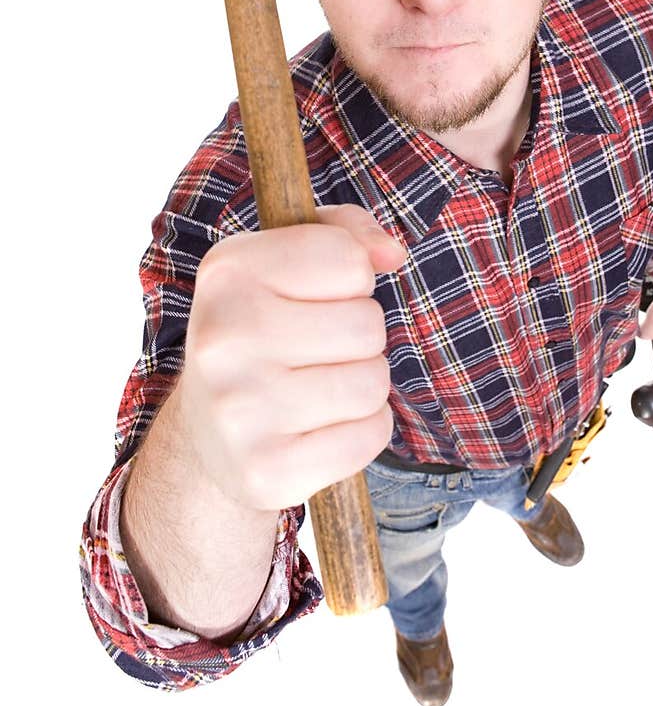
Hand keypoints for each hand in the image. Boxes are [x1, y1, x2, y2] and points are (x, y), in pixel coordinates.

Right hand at [174, 204, 407, 510]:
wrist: (207, 432)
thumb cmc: (264, 333)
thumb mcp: (287, 264)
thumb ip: (346, 234)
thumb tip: (391, 253)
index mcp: (226, 272)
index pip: (347, 259)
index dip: (351, 280)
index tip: (315, 297)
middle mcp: (221, 338)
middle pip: (366, 326)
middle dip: (359, 338)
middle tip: (316, 351)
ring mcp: (238, 410)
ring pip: (372, 383)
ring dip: (363, 385)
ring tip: (318, 388)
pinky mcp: (264, 471)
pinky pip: (369, 437)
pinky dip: (362, 431)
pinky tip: (320, 428)